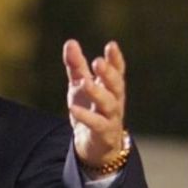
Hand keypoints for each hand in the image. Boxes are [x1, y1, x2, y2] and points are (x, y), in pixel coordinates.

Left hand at [63, 39, 126, 176]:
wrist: (94, 145)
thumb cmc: (90, 110)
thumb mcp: (80, 86)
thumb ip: (77, 66)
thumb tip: (70, 42)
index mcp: (110, 87)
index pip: (117, 71)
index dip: (115, 59)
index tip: (111, 45)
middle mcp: (115, 100)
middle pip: (116, 85)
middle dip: (108, 73)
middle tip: (98, 62)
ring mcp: (111, 117)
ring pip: (109, 104)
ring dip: (97, 92)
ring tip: (85, 82)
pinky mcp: (104, 133)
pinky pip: (96, 124)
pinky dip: (85, 116)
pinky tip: (72, 108)